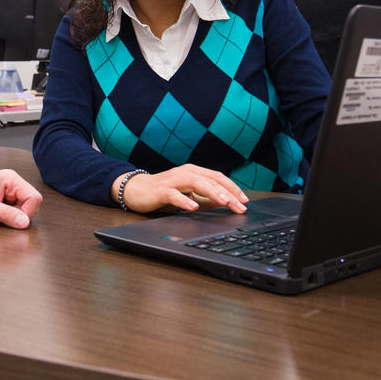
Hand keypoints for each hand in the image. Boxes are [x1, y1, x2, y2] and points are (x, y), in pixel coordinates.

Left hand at [0, 169, 41, 228]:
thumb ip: (5, 214)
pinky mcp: (9, 197)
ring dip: (16, 215)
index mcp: (11, 179)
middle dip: (22, 214)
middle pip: (32, 203)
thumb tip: (24, 222)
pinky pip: (19, 209)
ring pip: (26, 207)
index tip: (16, 220)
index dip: (28, 212)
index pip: (34, 197)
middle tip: (4, 215)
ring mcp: (12, 190)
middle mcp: (14, 183)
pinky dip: (12, 215)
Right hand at [119, 164, 248, 213]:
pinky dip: (185, 200)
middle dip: (229, 194)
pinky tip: (193, 207)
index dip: (233, 188)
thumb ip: (205, 199)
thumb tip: (225, 202)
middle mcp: (185, 172)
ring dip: (213, 192)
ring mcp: (173, 180)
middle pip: (211, 180)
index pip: (218, 178)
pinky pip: (174, 195)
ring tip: (225, 202)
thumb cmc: (162, 193)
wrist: (135, 190)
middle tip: (241, 207)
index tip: (245, 201)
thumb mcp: (188, 196)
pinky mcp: (161, 190)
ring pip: (197, 183)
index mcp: (193, 172)